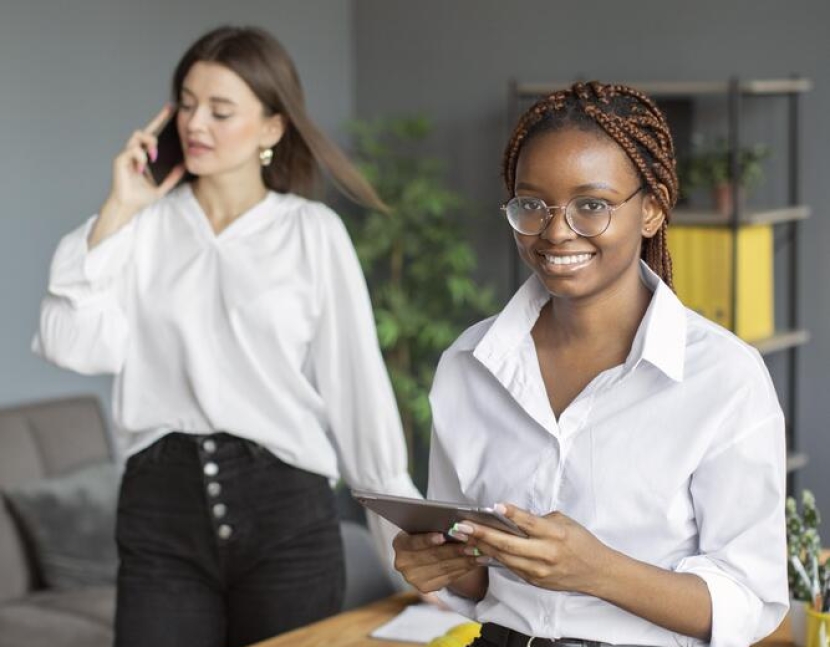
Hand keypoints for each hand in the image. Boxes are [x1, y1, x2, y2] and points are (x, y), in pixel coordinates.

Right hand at [90, 105, 185, 247]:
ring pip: (137, 136)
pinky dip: (140, 157)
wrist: (129, 206)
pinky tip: (144, 167)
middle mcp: (136, 152)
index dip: (161, 120)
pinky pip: (131, 151)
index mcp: (146, 155)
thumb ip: (173, 175)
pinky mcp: (120, 161)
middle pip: (146, 130)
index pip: (154, 134)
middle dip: (157, 121)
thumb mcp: (164, 185)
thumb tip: (185, 164)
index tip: (172, 108)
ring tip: (155, 155)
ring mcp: (128, 155)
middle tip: (170, 114)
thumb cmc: (142, 196)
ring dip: (149, 143)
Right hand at [392, 531, 479, 593]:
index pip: (414, 542)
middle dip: (455, 550)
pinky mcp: (426, 587)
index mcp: (400, 544)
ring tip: (479, 553)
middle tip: (473, 543)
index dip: (428, 540)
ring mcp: (414, 578)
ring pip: (443, 568)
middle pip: (432, 556)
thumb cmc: (426, 533)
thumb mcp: (425, 526)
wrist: (422, 551)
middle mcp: (403, 563)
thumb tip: (455, 526)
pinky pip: (448, 578)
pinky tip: (475, 562)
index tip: (443, 536)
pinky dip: (464, 569)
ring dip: (464, 560)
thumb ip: (435, 526)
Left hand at [463, 503, 612, 595]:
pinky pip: (510, 567)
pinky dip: (493, 557)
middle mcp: (546, 554)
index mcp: (556, 535)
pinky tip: (478, 549)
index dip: (511, 514)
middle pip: (510, 544)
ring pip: (505, 558)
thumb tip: (512, 517)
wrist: (597, 572)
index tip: (494, 506)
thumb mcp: (564, 523)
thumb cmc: (580, 542)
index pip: (530, 523)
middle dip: (483, 534)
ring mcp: (539, 571)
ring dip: (482, 546)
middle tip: (463, 525)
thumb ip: (539, 520)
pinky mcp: (534, 581)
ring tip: (463, 536)